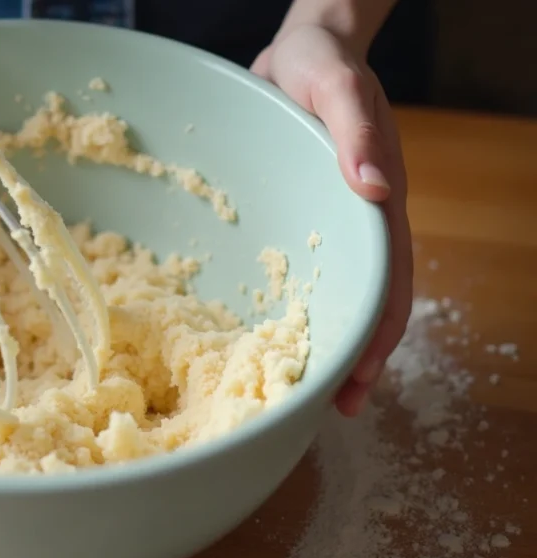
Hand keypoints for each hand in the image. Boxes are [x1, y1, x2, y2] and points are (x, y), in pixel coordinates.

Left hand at [251, 24, 412, 416]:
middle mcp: (357, 221)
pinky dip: (292, 305)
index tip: (362, 377)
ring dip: (325, 340)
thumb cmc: (320, 64)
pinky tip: (267, 331)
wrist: (300, 50)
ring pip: (334, 292)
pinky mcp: (297, 217)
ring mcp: (327, 222)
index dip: (379, 331)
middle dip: (356, 357)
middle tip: (337, 408)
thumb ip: (355, 131)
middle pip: (366, 300)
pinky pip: (300, 269)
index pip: (389, 279)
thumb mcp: (336, 86)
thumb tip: (378, 190)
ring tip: (303, 390)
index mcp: (377, 201)